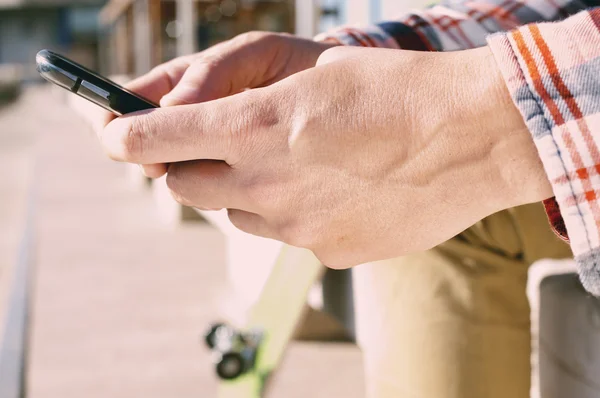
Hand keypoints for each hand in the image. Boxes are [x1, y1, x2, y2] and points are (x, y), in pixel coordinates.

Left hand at [100, 45, 551, 266]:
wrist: (473, 136)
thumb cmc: (394, 88)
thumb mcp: (310, 68)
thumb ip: (240, 94)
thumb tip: (192, 121)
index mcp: (257, 125)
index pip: (149, 142)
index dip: (119, 136)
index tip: (110, 133)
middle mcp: (267, 183)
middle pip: (182, 187)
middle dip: (184, 165)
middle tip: (213, 143)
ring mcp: (297, 227)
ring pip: (234, 213)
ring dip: (240, 190)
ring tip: (289, 162)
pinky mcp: (328, 252)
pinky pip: (284, 235)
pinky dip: (289, 212)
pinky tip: (331, 188)